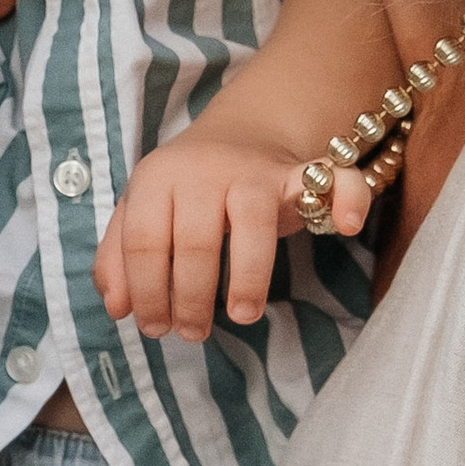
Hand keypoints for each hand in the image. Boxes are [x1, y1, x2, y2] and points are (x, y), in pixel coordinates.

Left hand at [93, 116, 371, 342]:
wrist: (242, 131)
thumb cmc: (188, 189)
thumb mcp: (143, 211)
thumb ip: (119, 256)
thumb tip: (117, 308)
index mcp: (156, 178)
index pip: (143, 242)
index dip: (146, 291)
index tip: (155, 328)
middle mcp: (203, 170)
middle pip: (195, 242)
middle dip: (191, 298)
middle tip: (192, 334)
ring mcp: (253, 170)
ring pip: (253, 228)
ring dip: (247, 280)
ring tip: (241, 316)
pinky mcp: (298, 174)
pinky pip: (330, 180)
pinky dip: (346, 198)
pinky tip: (347, 225)